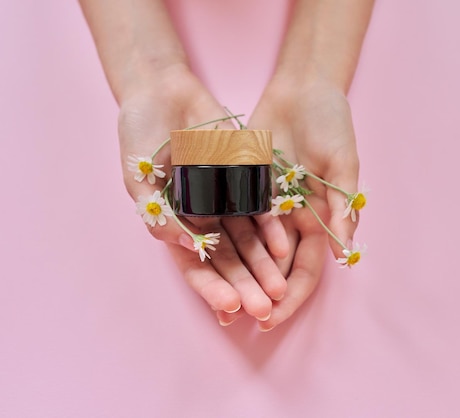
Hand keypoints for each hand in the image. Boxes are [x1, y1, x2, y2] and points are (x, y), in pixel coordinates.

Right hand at [119, 64, 287, 321]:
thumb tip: (190, 247)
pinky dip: (273, 229)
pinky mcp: (247, 179)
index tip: (230, 308)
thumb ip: (160, 216)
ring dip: (265, 266)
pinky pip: (263, 208)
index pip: (197, 267)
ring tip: (280, 289)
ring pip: (250, 241)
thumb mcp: (139, 180)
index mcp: (177, 225)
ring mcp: (227, 200)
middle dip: (246, 285)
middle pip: (229, 261)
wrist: (162, 92)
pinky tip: (284, 248)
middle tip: (264, 308)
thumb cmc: (139, 137)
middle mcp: (205, 218)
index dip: (213, 289)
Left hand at [217, 78, 360, 330]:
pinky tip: (203, 261)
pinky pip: (232, 219)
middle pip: (276, 266)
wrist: (303, 87)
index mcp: (320, 217)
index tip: (273, 316)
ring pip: (251, 250)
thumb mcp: (342, 161)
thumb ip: (342, 202)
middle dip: (260, 293)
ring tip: (219, 302)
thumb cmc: (332, 123)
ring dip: (238, 276)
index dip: (292, 295)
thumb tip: (345, 251)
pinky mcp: (245, 185)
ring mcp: (267, 203)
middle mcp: (292, 217)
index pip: (306, 268)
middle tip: (239, 318)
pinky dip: (221, 241)